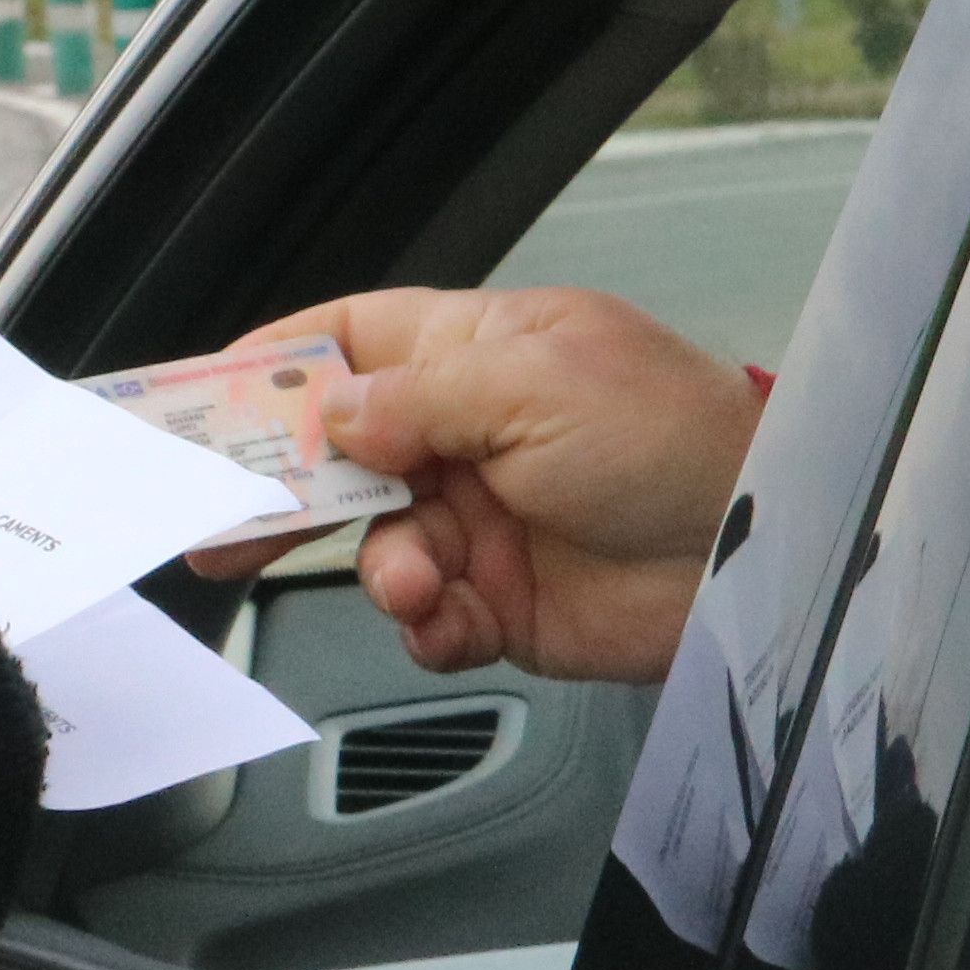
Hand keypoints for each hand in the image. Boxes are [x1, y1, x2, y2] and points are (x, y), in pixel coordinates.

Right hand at [176, 288, 756, 681]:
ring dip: (379, 567)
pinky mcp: (506, 601)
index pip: (352, 343)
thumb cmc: (678, 434)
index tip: (206, 394)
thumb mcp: (538, 384)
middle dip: (279, 488)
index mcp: (477, 355)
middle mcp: (471, 435)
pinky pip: (428, 620)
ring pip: (376, 547)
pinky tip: (448, 617)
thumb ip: (419, 399)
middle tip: (215, 521)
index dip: (278, 366)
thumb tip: (332, 413)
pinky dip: (425, 626)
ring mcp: (486, 521)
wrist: (763, 548)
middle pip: (340, 457)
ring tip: (415, 579)